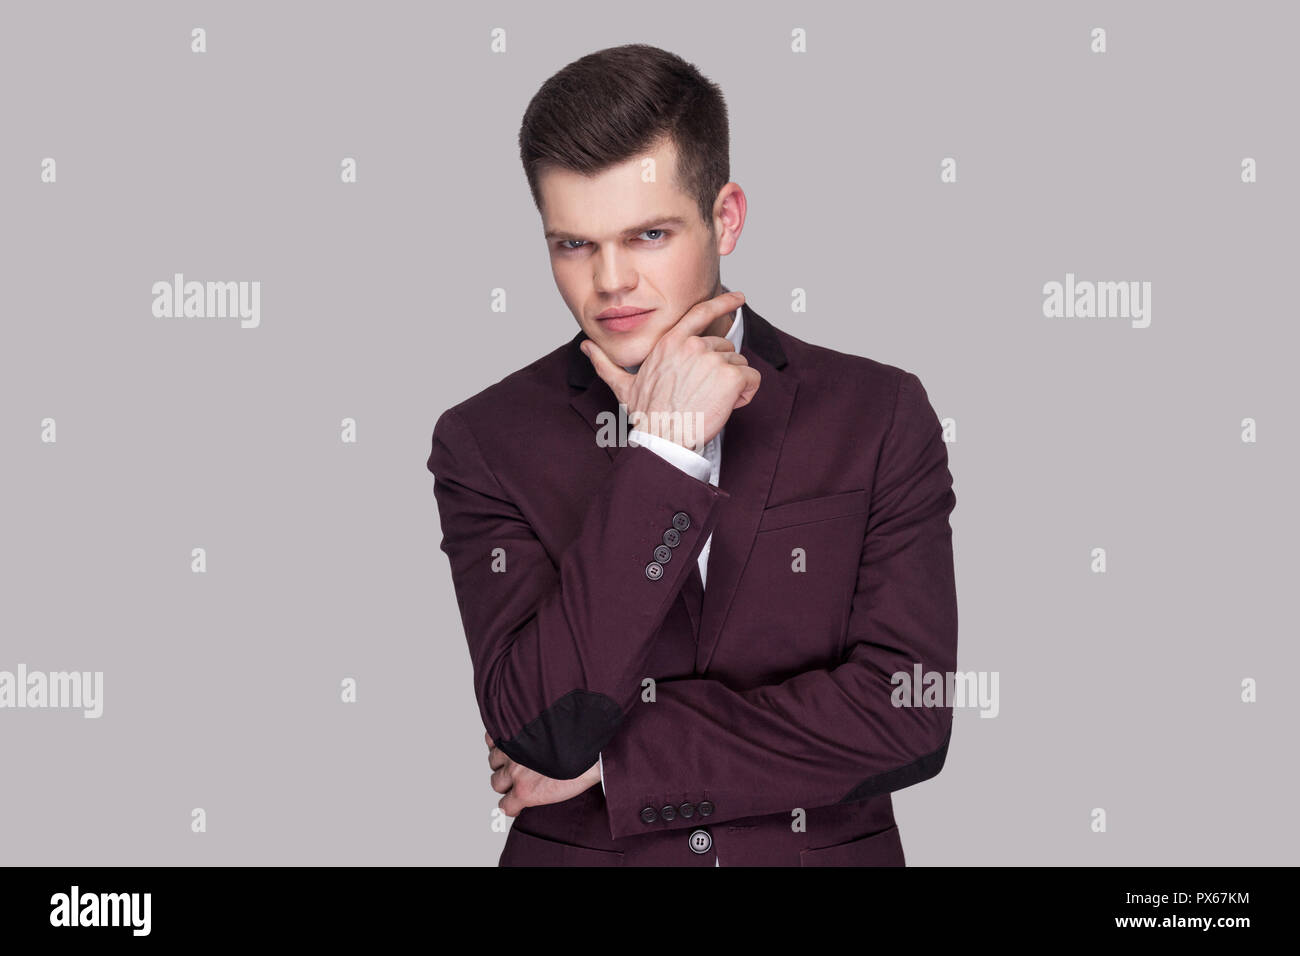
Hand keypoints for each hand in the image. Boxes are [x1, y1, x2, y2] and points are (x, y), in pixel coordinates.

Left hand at [485, 731, 600, 815]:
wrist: (591, 754)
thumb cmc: (580, 736)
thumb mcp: (556, 723)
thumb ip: (542, 728)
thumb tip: (545, 728)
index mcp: (519, 732)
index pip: (494, 739)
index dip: (505, 748)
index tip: (513, 753)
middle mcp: (512, 752)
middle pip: (493, 762)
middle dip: (504, 765)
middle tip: (519, 769)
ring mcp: (516, 773)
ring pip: (496, 783)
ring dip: (506, 785)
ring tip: (521, 786)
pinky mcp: (524, 792)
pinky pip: (505, 807)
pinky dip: (511, 807)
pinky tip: (521, 806)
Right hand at [581, 290, 759, 451]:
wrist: (663, 438)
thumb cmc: (647, 415)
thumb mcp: (622, 385)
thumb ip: (605, 362)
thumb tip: (587, 347)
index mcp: (670, 342)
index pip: (700, 313)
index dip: (722, 301)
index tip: (738, 296)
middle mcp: (692, 345)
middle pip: (724, 348)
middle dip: (721, 370)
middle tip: (704, 394)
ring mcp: (712, 359)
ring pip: (739, 365)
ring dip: (733, 384)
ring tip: (712, 402)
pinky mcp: (730, 376)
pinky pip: (752, 379)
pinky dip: (747, 394)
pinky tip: (728, 406)